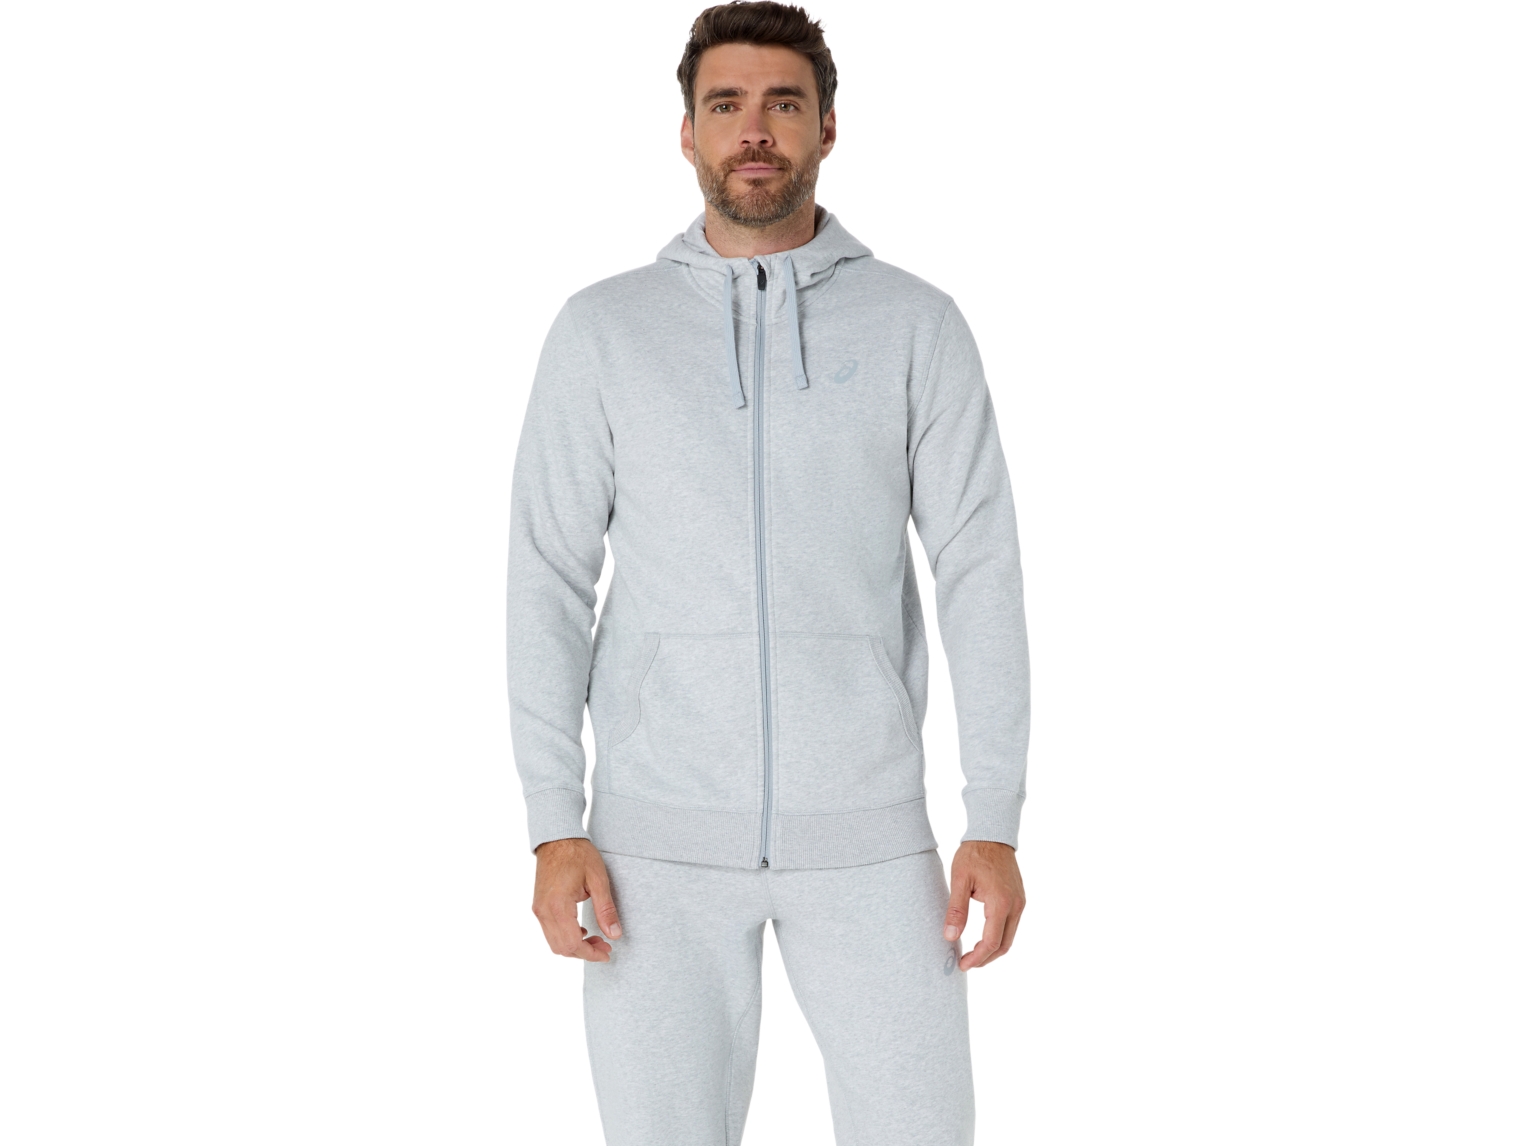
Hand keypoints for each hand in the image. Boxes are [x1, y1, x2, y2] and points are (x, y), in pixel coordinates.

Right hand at [531, 837, 622, 961]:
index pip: (573, 944)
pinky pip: (549, 932)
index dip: (591, 954)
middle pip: (562, 948)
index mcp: (558, 906)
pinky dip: (565, 937)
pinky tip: (582, 930)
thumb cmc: (578, 854)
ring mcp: (539, 909)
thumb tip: (615, 935)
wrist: (557, 837)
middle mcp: (543, 911)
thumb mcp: (598, 879)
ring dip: (574, 946)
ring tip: (596, 939)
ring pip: (554, 943)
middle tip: (605, 946)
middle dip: (584, 952)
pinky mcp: (538, 906)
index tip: (607, 953)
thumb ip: (606, 909)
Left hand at [944, 840, 1024, 969]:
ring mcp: (1020, 903)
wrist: (992, 834)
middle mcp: (1015, 906)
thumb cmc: (974, 854)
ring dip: (992, 949)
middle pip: (1004, 945)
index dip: (977, 958)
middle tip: (966, 963)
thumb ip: (956, 910)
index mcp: (1000, 903)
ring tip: (973, 954)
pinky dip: (998, 937)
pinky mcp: (1019, 899)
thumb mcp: (959, 880)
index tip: (962, 965)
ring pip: (1009, 937)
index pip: (991, 942)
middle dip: (985, 959)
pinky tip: (983, 937)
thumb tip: (950, 937)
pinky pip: (1011, 926)